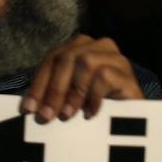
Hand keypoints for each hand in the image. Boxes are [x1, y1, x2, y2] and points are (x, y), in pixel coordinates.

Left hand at [21, 35, 143, 121]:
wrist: (132, 115)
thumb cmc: (97, 103)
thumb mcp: (70, 95)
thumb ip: (53, 92)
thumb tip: (29, 105)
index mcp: (79, 46)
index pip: (52, 58)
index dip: (38, 83)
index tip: (29, 107)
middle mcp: (97, 45)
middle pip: (66, 58)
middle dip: (53, 89)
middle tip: (46, 115)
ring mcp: (114, 56)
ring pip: (85, 62)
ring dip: (73, 91)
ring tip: (67, 114)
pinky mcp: (127, 73)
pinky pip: (105, 76)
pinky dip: (93, 95)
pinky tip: (90, 112)